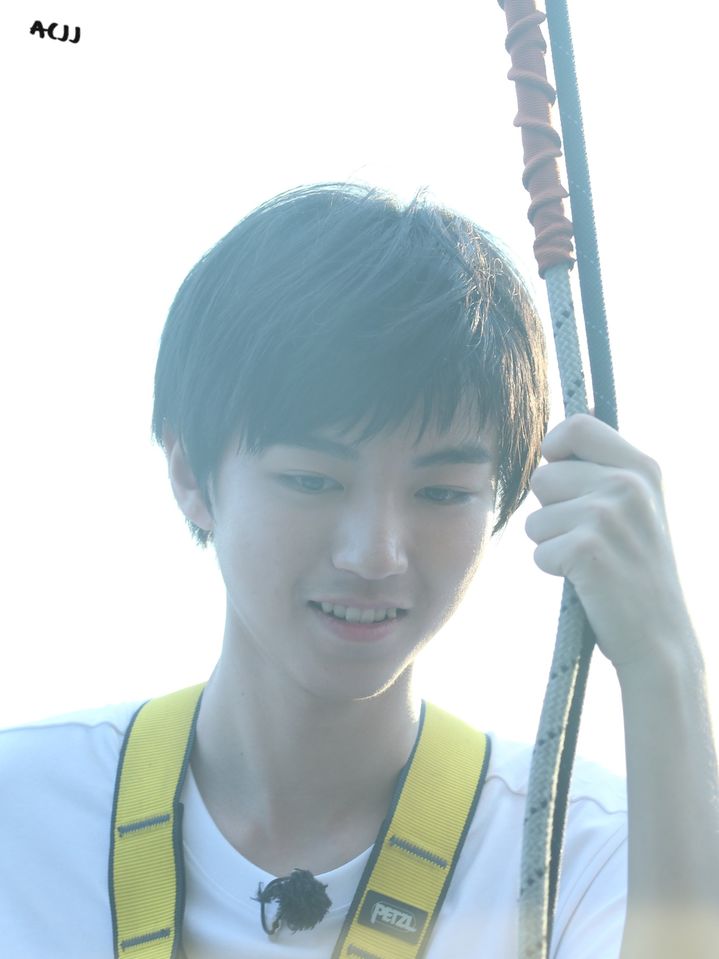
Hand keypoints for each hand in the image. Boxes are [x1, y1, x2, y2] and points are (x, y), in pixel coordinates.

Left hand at [524, 413, 692, 672]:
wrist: (660, 638)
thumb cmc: (637, 571)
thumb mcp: (635, 507)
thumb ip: (603, 469)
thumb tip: (563, 429)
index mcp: (642, 467)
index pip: (577, 426)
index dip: (555, 449)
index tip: (561, 476)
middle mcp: (627, 484)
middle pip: (543, 476)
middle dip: (552, 511)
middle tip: (589, 539)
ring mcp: (607, 515)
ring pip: (535, 517)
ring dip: (551, 543)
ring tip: (591, 562)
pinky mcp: (586, 548)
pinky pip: (538, 550)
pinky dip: (554, 569)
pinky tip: (587, 581)